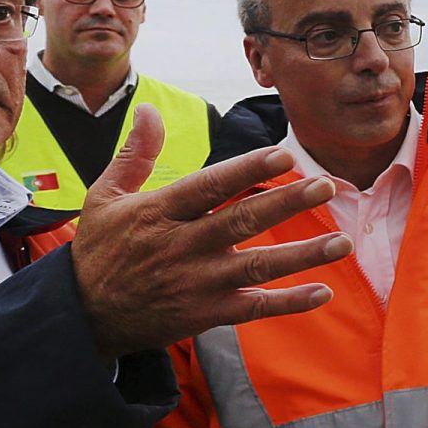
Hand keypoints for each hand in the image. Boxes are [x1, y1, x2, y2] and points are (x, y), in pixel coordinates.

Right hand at [70, 105, 351, 357]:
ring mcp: (197, 283)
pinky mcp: (206, 314)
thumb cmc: (100, 249)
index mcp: (158, 212)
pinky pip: (254, 308)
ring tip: (343, 241)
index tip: (283, 154)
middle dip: (287, 203)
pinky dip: (289, 302)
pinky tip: (322, 291)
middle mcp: (181, 247)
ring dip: (303, 254)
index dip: (247, 170)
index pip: (210, 187)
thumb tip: (150, 110)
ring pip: (257, 267)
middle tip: (327, 185)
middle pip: (241, 222)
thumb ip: (134, 154)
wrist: (84, 317)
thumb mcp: (104, 197)